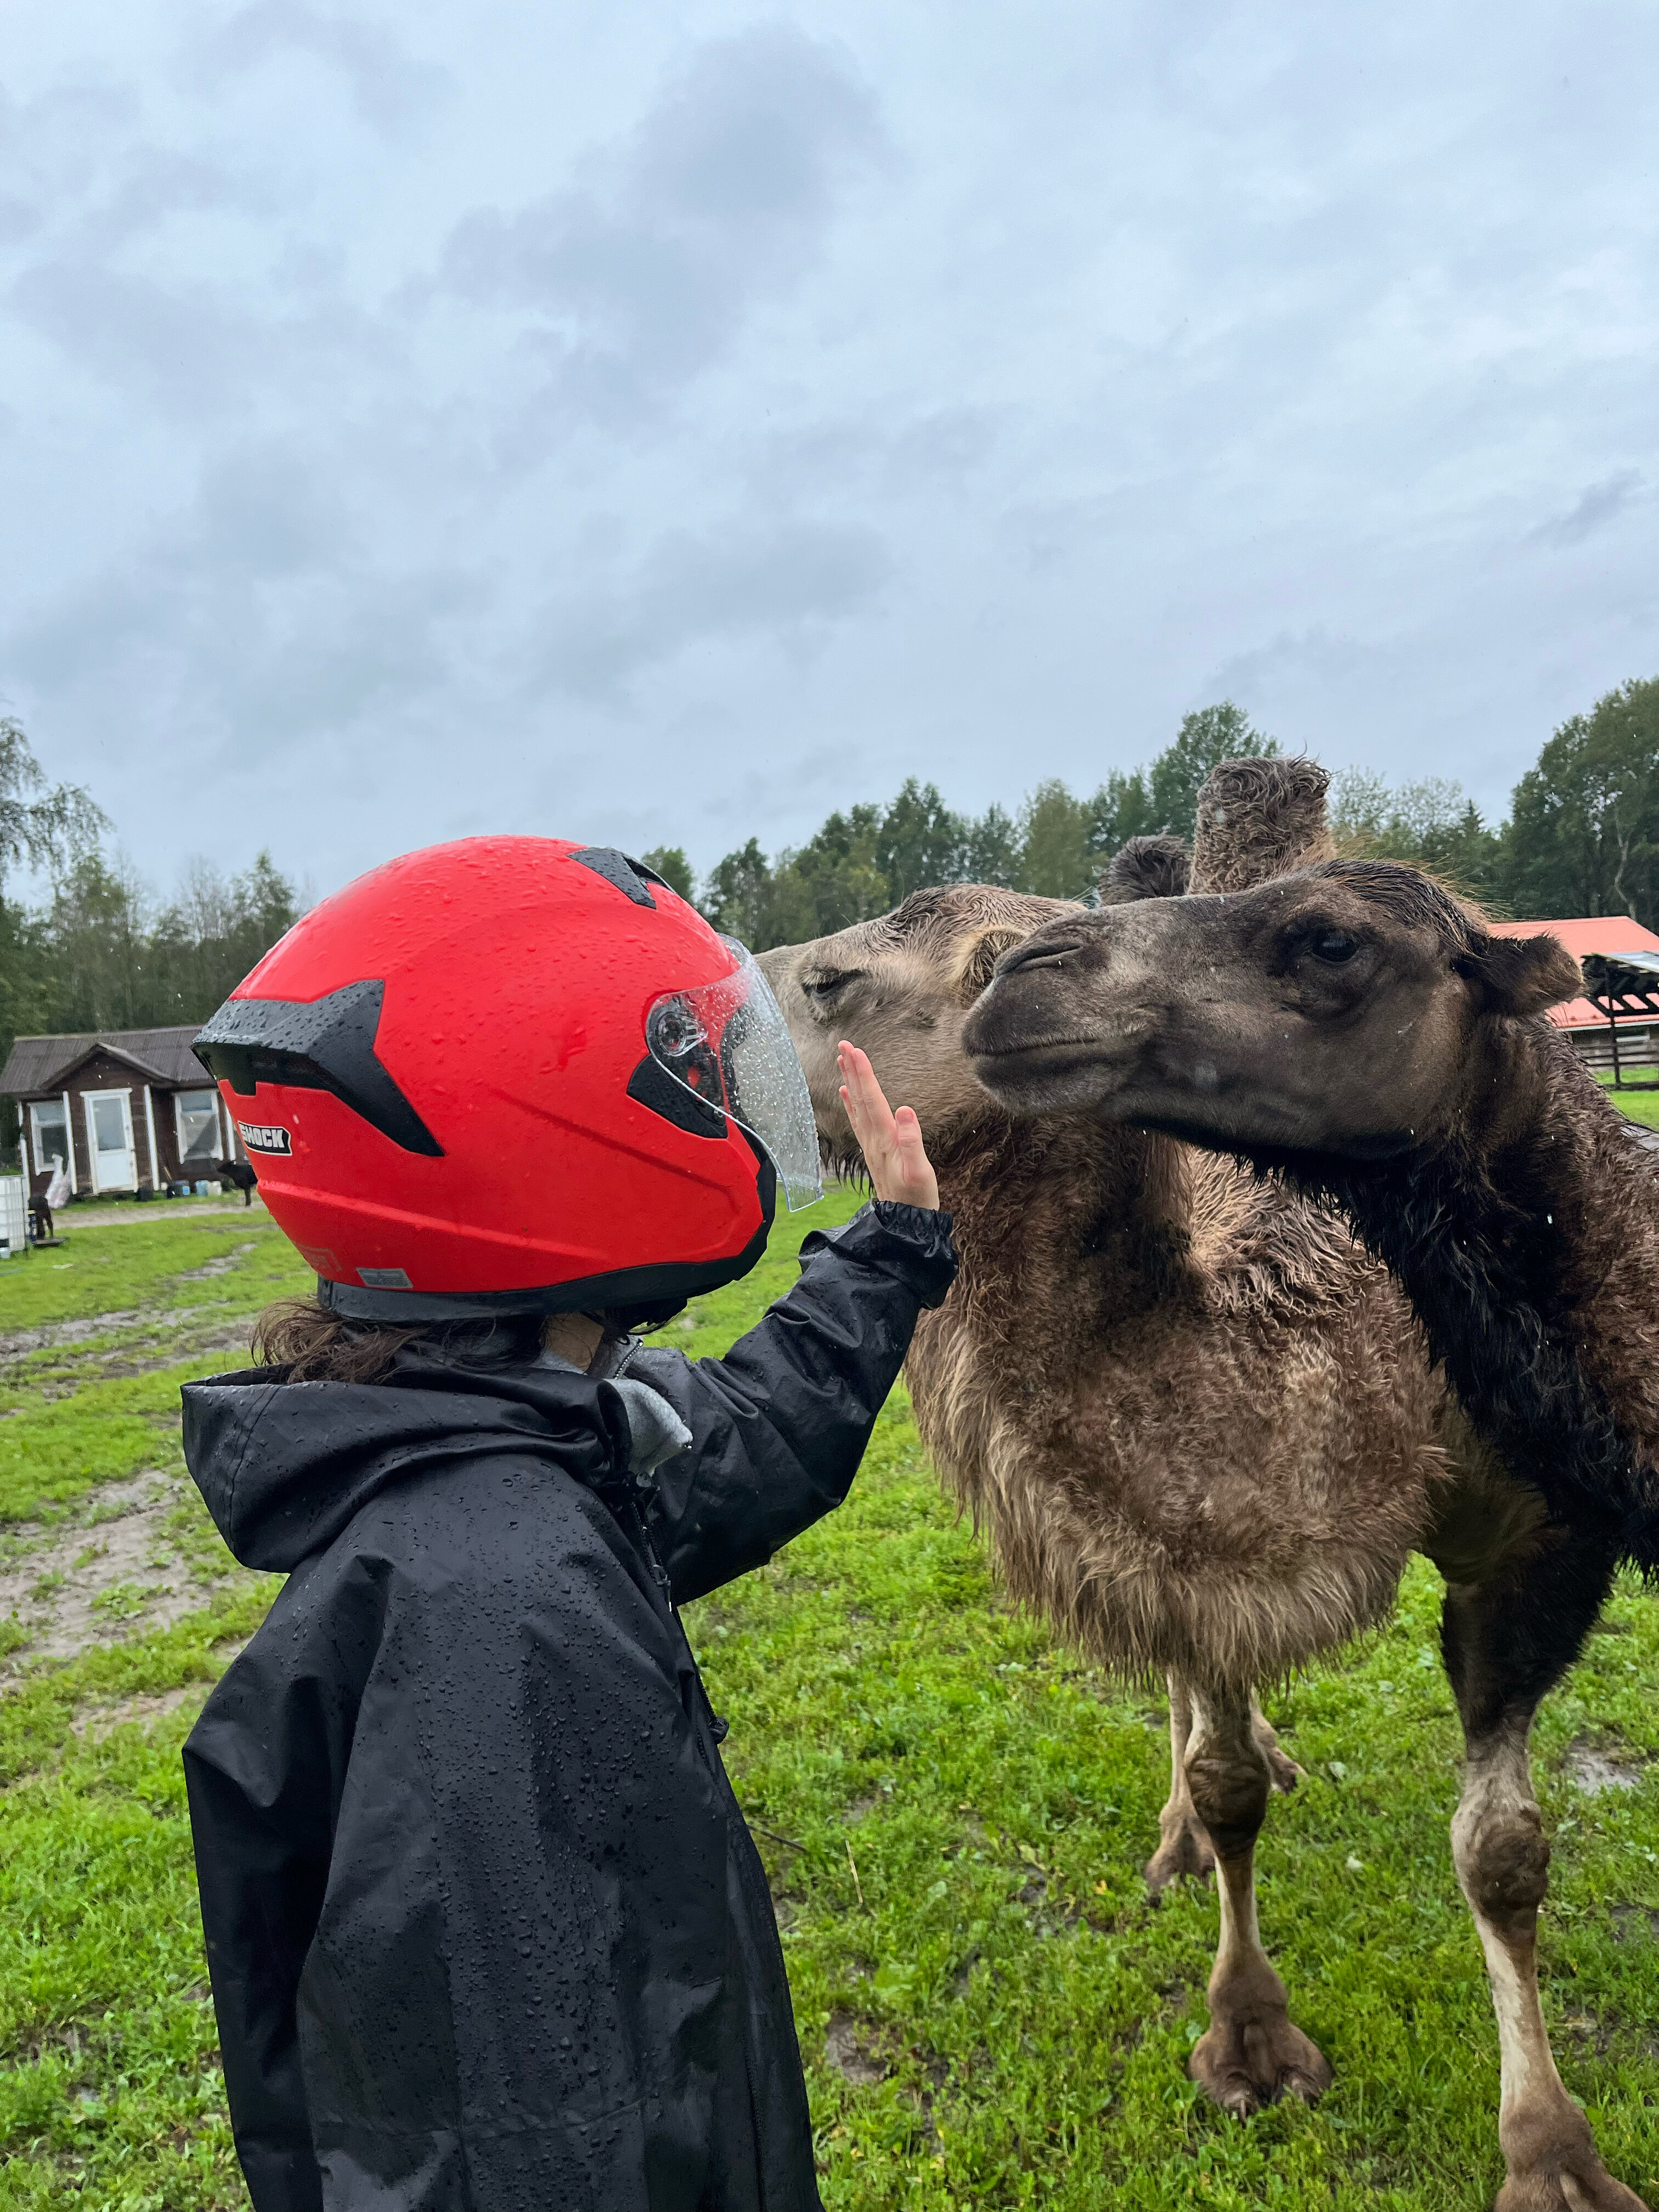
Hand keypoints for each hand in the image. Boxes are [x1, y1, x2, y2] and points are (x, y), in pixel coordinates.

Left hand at [837, 1042, 939, 1210]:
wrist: (905, 1223)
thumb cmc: (917, 1198)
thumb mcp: (920, 1171)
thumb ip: (912, 1141)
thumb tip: (905, 1110)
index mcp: (885, 1139)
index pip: (873, 1100)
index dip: (864, 1074)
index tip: (855, 1050)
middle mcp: (873, 1139)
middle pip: (860, 1098)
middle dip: (853, 1070)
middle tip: (843, 1044)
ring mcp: (871, 1145)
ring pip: (857, 1106)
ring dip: (850, 1082)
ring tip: (842, 1061)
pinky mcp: (873, 1150)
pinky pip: (858, 1120)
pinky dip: (851, 1103)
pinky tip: (846, 1093)